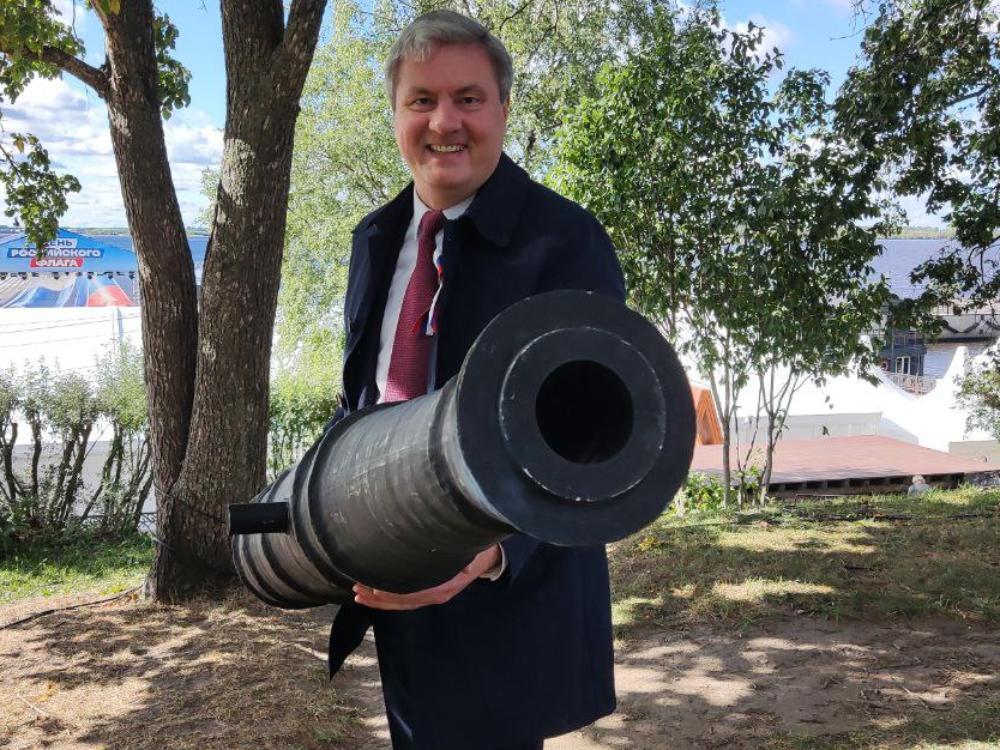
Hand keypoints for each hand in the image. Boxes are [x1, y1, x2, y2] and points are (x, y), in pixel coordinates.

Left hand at [352, 544, 501, 610]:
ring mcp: (433, 596)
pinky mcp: (430, 593)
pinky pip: (406, 601)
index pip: (414, 594)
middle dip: (379, 598)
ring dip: (379, 601)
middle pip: (403, 602)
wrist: (489, 559)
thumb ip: (462, 553)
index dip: (393, 593)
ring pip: (402, 604)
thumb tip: (454, 555)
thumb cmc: (477, 549)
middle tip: (358, 590)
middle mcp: (437, 595)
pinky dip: (388, 599)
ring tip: (359, 594)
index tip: (375, 588)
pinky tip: (373, 595)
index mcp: (446, 586)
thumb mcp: (472, 549)